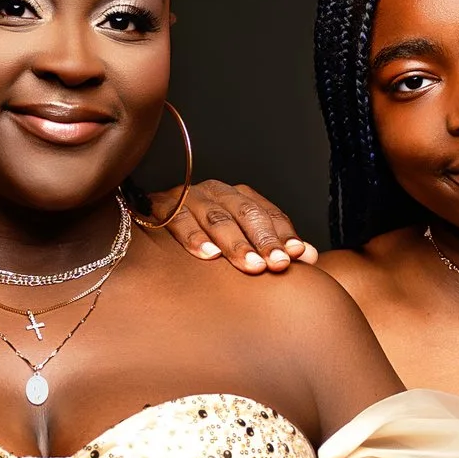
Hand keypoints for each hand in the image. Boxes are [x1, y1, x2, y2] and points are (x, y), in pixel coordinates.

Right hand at [148, 180, 315, 273]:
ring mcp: (190, 198)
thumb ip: (275, 248)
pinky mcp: (162, 207)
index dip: (284, 234)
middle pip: (246, 214)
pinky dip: (194, 238)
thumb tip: (311, 256)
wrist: (147, 224)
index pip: (268, 214)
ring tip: (251, 265)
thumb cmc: (203, 241)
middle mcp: (217, 192)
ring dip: (235, 243)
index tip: (297, 255)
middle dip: (264, 240)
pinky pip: (179, 220)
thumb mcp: (241, 242)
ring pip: (217, 218)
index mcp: (240, 197)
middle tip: (277, 264)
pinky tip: (208, 256)